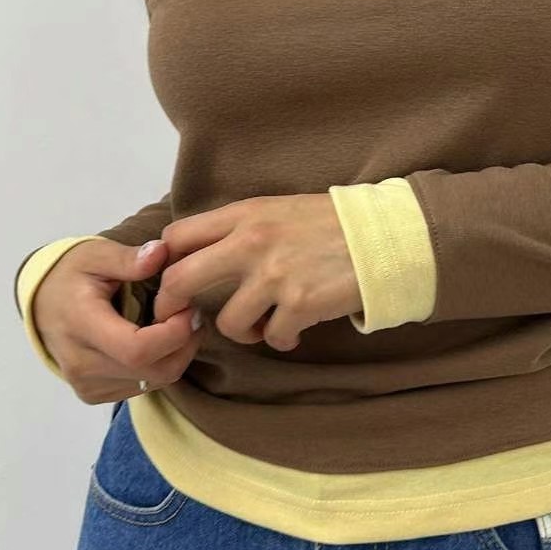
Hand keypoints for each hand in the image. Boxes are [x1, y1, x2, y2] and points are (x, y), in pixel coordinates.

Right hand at [32, 237, 204, 402]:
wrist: (42, 305)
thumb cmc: (71, 276)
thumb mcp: (95, 255)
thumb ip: (129, 258)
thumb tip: (161, 253)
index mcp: (80, 325)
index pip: (137, 349)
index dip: (174, 334)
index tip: (189, 309)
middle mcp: (81, 363)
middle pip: (153, 371)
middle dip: (185, 344)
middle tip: (192, 315)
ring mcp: (86, 384)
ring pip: (154, 382)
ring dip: (176, 356)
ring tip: (175, 325)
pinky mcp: (92, 394)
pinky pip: (143, 389)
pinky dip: (160, 367)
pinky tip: (157, 343)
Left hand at [152, 194, 361, 350]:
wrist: (386, 238)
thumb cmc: (335, 225)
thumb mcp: (281, 210)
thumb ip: (243, 228)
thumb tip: (206, 255)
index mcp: (245, 214)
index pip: (177, 236)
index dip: (164, 264)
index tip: (172, 282)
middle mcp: (251, 242)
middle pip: (181, 281)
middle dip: (173, 308)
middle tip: (183, 322)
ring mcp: (274, 275)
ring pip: (227, 322)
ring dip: (242, 331)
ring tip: (262, 326)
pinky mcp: (300, 304)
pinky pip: (272, 336)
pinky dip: (282, 339)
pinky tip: (295, 332)